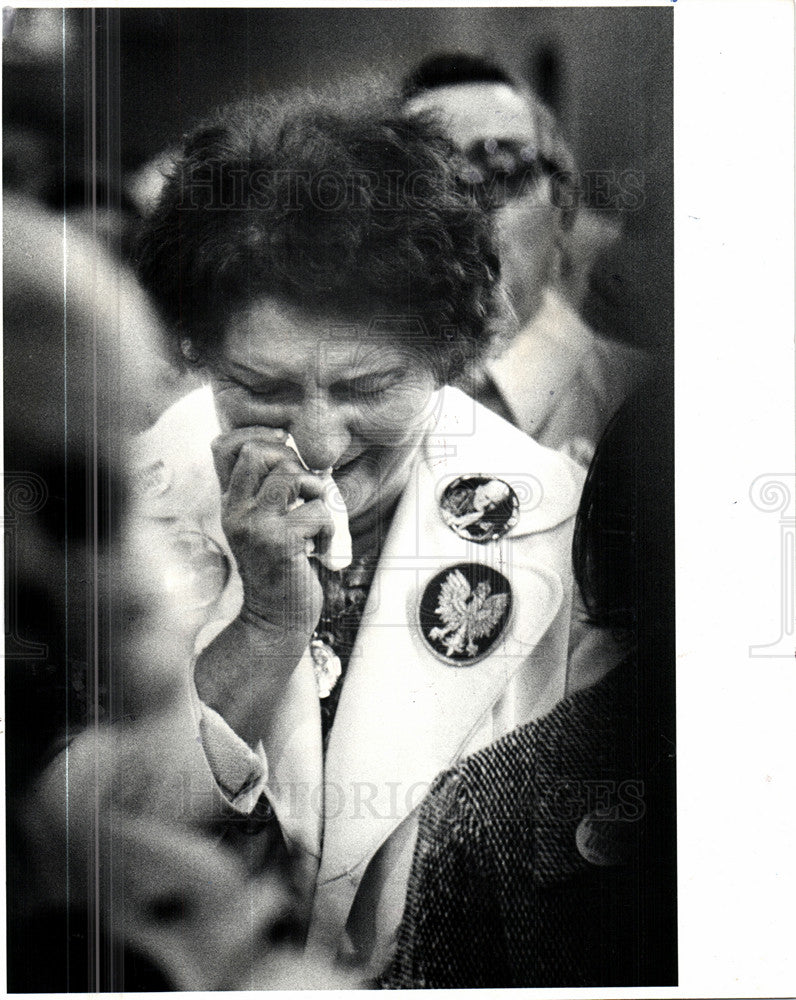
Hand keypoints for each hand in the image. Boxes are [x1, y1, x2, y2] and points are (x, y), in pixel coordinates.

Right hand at [211, 427, 332, 637]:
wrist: (273, 620)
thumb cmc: (278, 569)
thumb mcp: (261, 526)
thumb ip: (266, 493)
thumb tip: (291, 453)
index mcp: (230, 503)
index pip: (225, 445)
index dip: (257, 435)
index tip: (284, 449)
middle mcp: (235, 510)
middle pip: (257, 451)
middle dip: (291, 460)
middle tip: (304, 489)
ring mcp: (255, 526)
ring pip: (291, 476)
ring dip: (316, 492)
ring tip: (315, 516)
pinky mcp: (279, 542)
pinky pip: (317, 511)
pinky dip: (329, 528)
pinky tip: (320, 547)